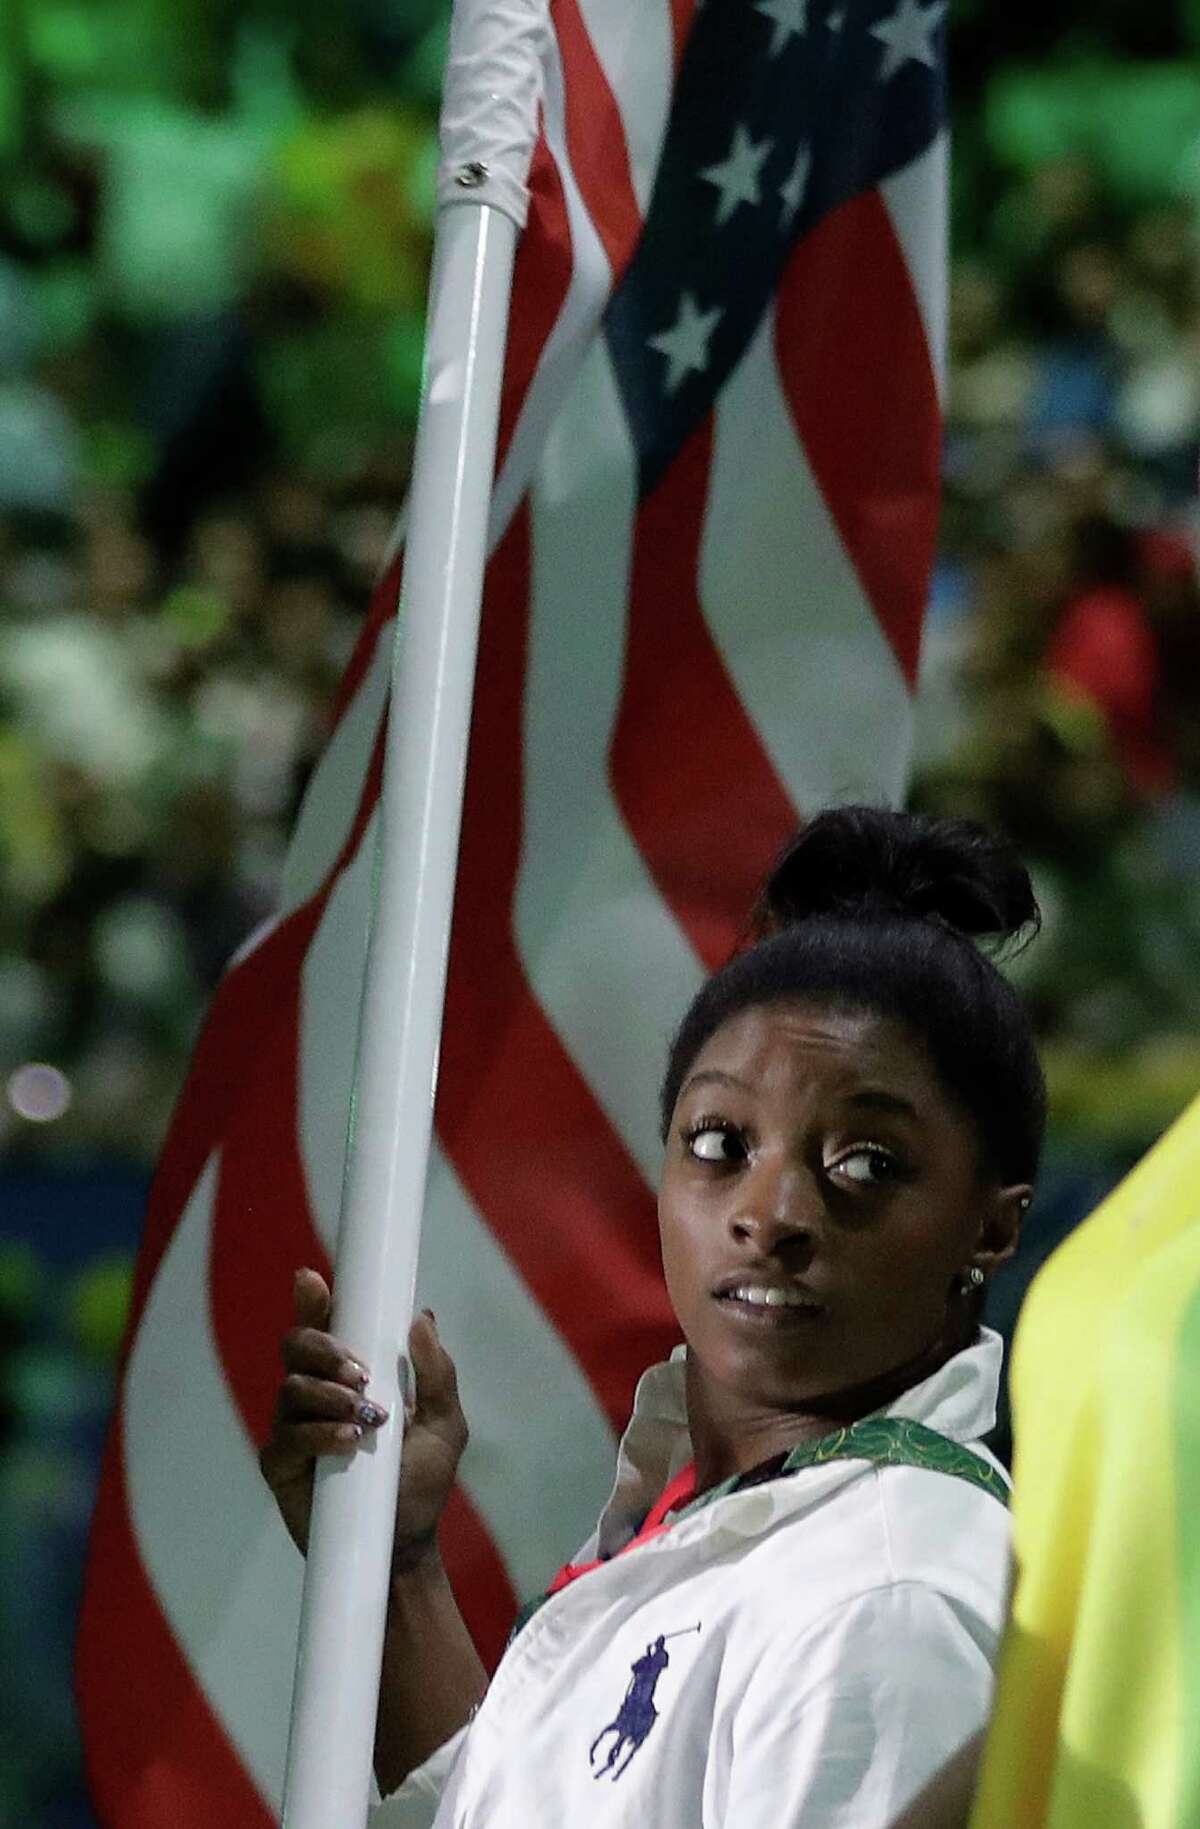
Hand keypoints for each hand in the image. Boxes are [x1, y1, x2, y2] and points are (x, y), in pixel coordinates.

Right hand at [259, 1268, 468, 1576]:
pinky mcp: (282, 1466)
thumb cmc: (422, 1478)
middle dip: (324, 1348)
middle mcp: (315, 1393)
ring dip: (329, 1395)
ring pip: (291, 1388)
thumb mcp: (446, 1424)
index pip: (325, 1326)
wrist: (406, 1541)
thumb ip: (437, 1374)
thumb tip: (423, 1317)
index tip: (313, 1280)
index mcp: (349, 1374)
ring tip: (366, 1417)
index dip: (314, 1300)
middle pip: (295, 1347)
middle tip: (362, 1374)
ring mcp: (294, 1428)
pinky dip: (318, 1434)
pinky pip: (286, 1438)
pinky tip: (348, 1441)